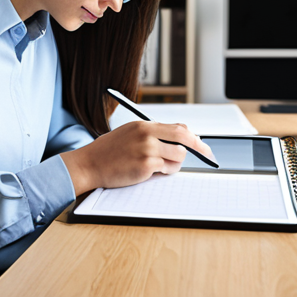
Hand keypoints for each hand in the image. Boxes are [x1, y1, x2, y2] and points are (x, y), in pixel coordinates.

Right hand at [60, 121, 215, 195]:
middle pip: (183, 137)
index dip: (192, 136)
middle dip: (199, 147)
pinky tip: (152, 172)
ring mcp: (147, 149)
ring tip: (161, 167)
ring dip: (176, 164)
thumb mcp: (129, 134)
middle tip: (207, 154)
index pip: (177, 127)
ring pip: (178, 156)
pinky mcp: (146, 165)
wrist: (89, 164)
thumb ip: (151, 134)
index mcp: (143, 125)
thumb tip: (177, 136)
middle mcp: (147, 134)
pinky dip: (165, 172)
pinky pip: (168, 169)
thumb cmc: (108, 152)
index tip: (200, 143)